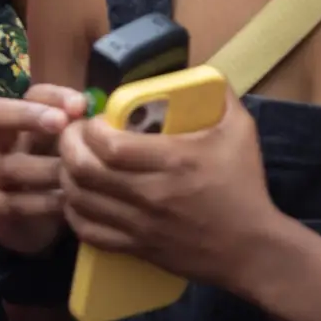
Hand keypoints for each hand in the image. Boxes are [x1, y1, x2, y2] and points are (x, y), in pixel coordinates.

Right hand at [0, 84, 88, 255]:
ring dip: (47, 169)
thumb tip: (116, 119)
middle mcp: (4, 142)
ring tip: (77, 177)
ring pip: (11, 164)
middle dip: (27, 115)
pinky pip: (15, 202)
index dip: (54, 96)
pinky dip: (44, 203)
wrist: (40, 225)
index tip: (81, 106)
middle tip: (60, 124)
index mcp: (28, 122)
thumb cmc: (65, 178)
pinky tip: (68, 204)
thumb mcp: (76, 153)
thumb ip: (88, 135)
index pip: (32, 94)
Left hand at [58, 88, 277, 288]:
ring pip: (79, 199)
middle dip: (67, 145)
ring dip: (66, 175)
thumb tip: (203, 70)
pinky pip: (88, 231)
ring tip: (73, 160)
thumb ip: (220, 95)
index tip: (95, 119)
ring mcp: (140, 224)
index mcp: (173, 161)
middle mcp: (151, 194)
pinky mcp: (136, 247)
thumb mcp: (240, 131)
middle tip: (74, 134)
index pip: (109, 144)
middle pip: (83, 169)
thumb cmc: (245, 187)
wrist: (254, 250)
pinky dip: (74, 211)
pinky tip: (80, 196)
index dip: (90, 128)